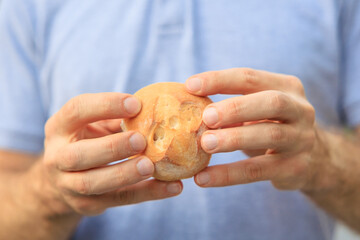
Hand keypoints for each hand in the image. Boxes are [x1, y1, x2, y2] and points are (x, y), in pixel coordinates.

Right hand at [42, 93, 181, 215]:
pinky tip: (172, 187)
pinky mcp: (87, 205)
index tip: (136, 104)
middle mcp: (57, 157)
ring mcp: (68, 185)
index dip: (105, 105)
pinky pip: (119, 199)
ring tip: (151, 166)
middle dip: (112, 147)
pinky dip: (148, 193)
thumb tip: (157, 109)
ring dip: (125, 174)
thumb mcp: (94, 125)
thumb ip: (117, 118)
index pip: (76, 110)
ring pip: (93, 183)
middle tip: (140, 140)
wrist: (59, 183)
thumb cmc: (87, 141)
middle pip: (79, 155)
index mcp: (59, 127)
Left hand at [186, 68, 315, 189]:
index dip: (219, 80)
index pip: (250, 78)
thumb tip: (187, 103)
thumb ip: (232, 103)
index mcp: (286, 86)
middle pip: (271, 102)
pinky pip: (259, 171)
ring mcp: (302, 139)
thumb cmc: (270, 125)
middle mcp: (300, 109)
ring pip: (269, 135)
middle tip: (206, 117)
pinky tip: (203, 178)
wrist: (313, 158)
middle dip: (236, 107)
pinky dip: (228, 175)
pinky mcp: (296, 167)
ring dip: (234, 139)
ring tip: (205, 144)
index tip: (190, 85)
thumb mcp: (258, 109)